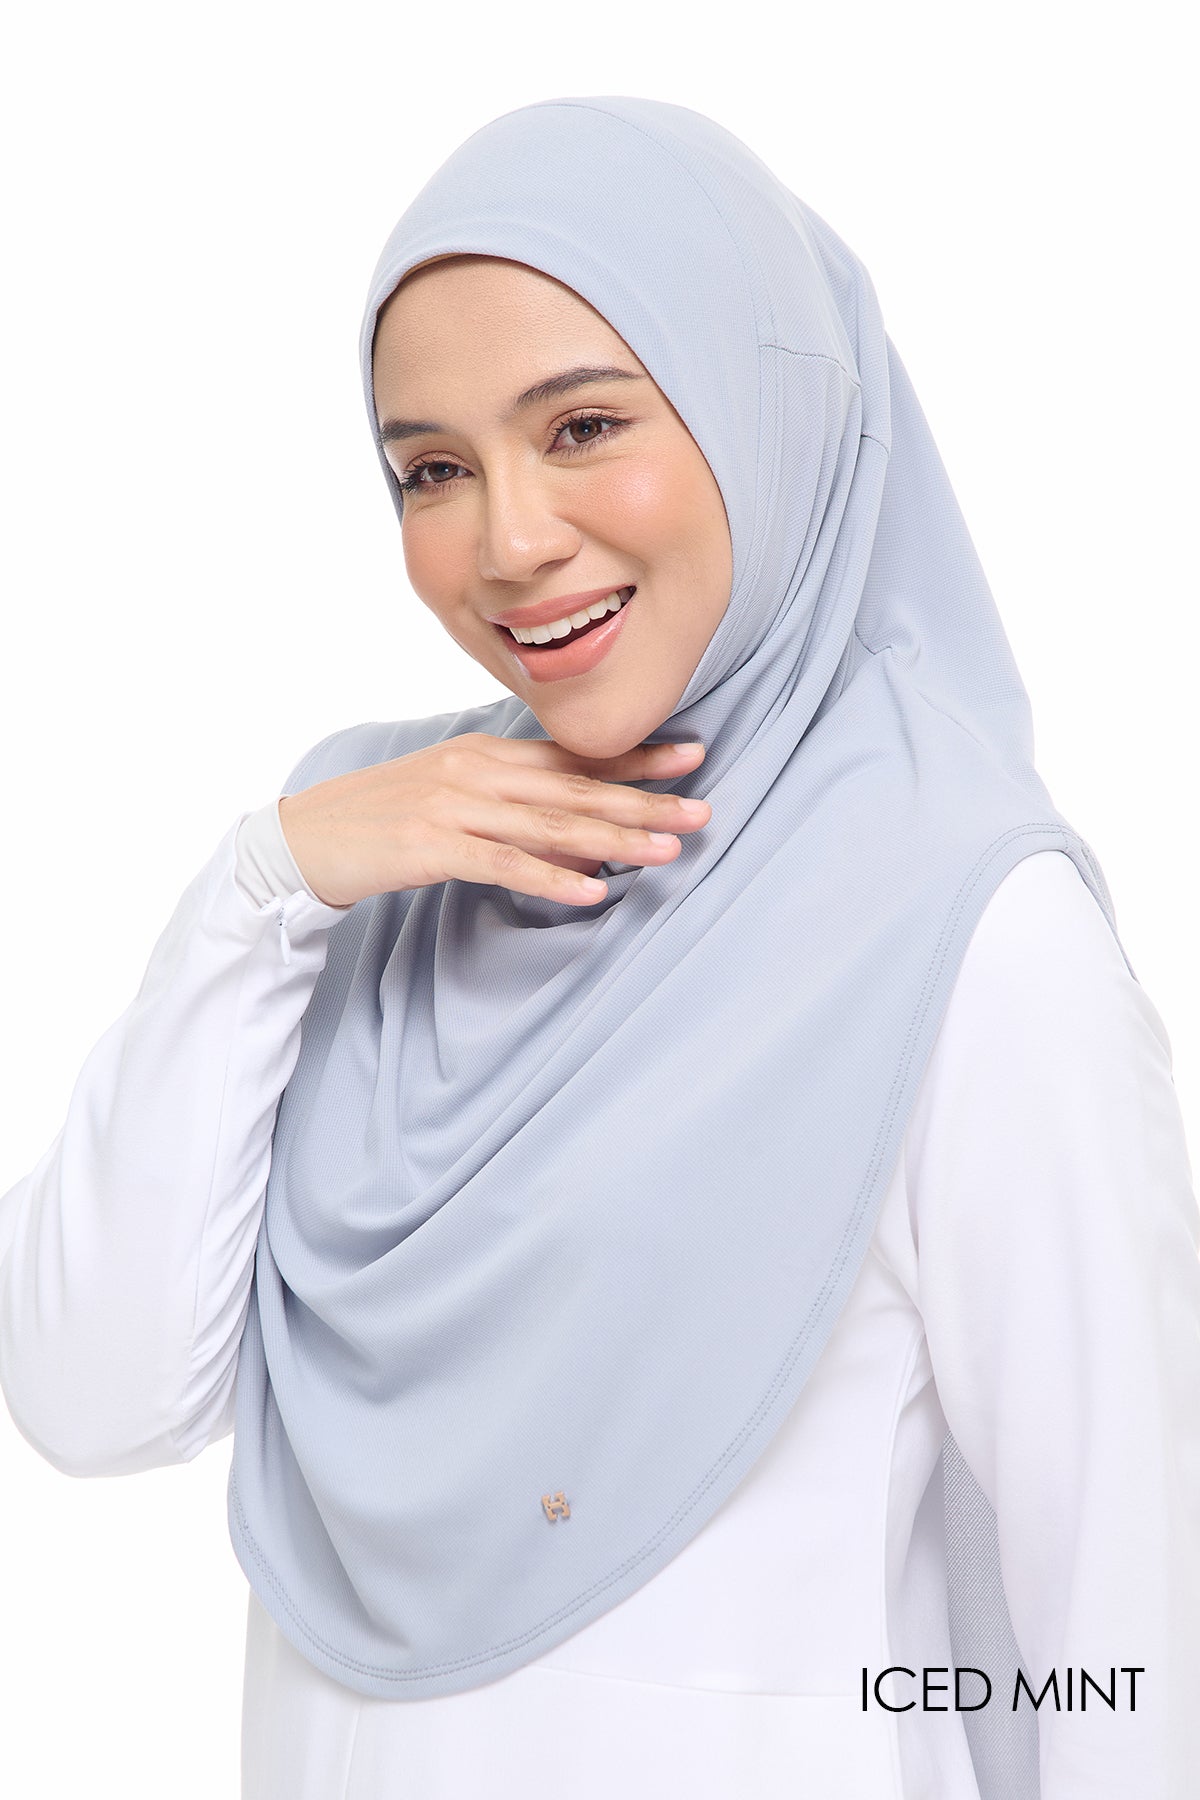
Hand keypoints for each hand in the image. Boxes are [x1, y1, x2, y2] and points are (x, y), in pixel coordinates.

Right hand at [277, 733, 710, 909]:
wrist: (306, 839)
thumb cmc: (385, 821)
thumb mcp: (455, 799)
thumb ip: (516, 810)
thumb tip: (583, 836)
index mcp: (487, 752)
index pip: (574, 756)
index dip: (635, 759)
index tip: (693, 757)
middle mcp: (478, 770)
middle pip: (575, 788)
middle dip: (644, 800)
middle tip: (702, 809)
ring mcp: (454, 805)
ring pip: (551, 824)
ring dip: (614, 839)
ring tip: (666, 851)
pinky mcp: (431, 845)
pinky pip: (504, 864)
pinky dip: (552, 878)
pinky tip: (592, 891)